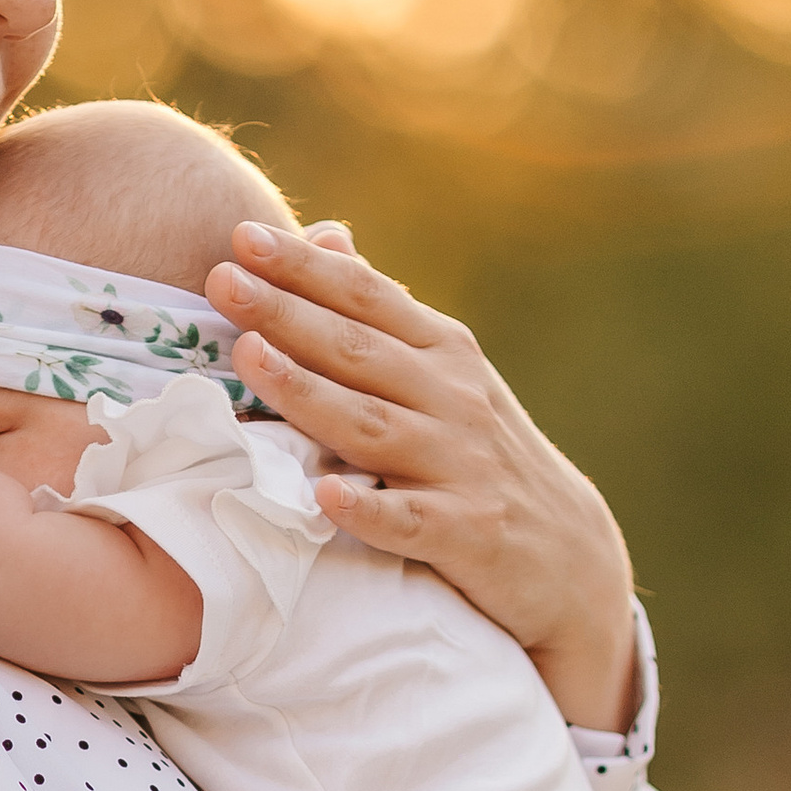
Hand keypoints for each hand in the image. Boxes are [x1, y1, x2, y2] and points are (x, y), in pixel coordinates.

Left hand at [205, 220, 639, 731]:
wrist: (570, 555)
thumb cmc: (481, 456)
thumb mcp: (446, 374)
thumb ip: (382, 313)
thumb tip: (328, 235)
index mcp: (443, 353)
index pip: (366, 298)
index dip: (305, 266)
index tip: (241, 235)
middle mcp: (454, 398)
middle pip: (358, 351)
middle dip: (287, 312)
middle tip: (221, 280)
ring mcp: (461, 466)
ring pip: (373, 426)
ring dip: (310, 392)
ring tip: (250, 359)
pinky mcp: (467, 534)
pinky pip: (411, 520)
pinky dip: (370, 508)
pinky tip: (326, 496)